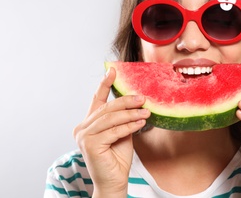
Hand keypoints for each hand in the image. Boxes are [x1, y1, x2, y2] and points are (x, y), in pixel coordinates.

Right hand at [73, 67, 150, 196]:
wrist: (114, 181)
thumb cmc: (117, 158)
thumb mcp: (122, 133)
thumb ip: (123, 119)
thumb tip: (136, 102)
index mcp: (88, 123)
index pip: (97, 101)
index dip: (104, 84)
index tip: (113, 70)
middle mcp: (82, 128)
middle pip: (107, 108)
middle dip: (126, 101)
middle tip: (143, 98)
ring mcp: (83, 136)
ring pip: (111, 118)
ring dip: (131, 114)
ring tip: (145, 111)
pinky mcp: (90, 145)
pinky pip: (114, 131)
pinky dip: (129, 126)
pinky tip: (140, 123)